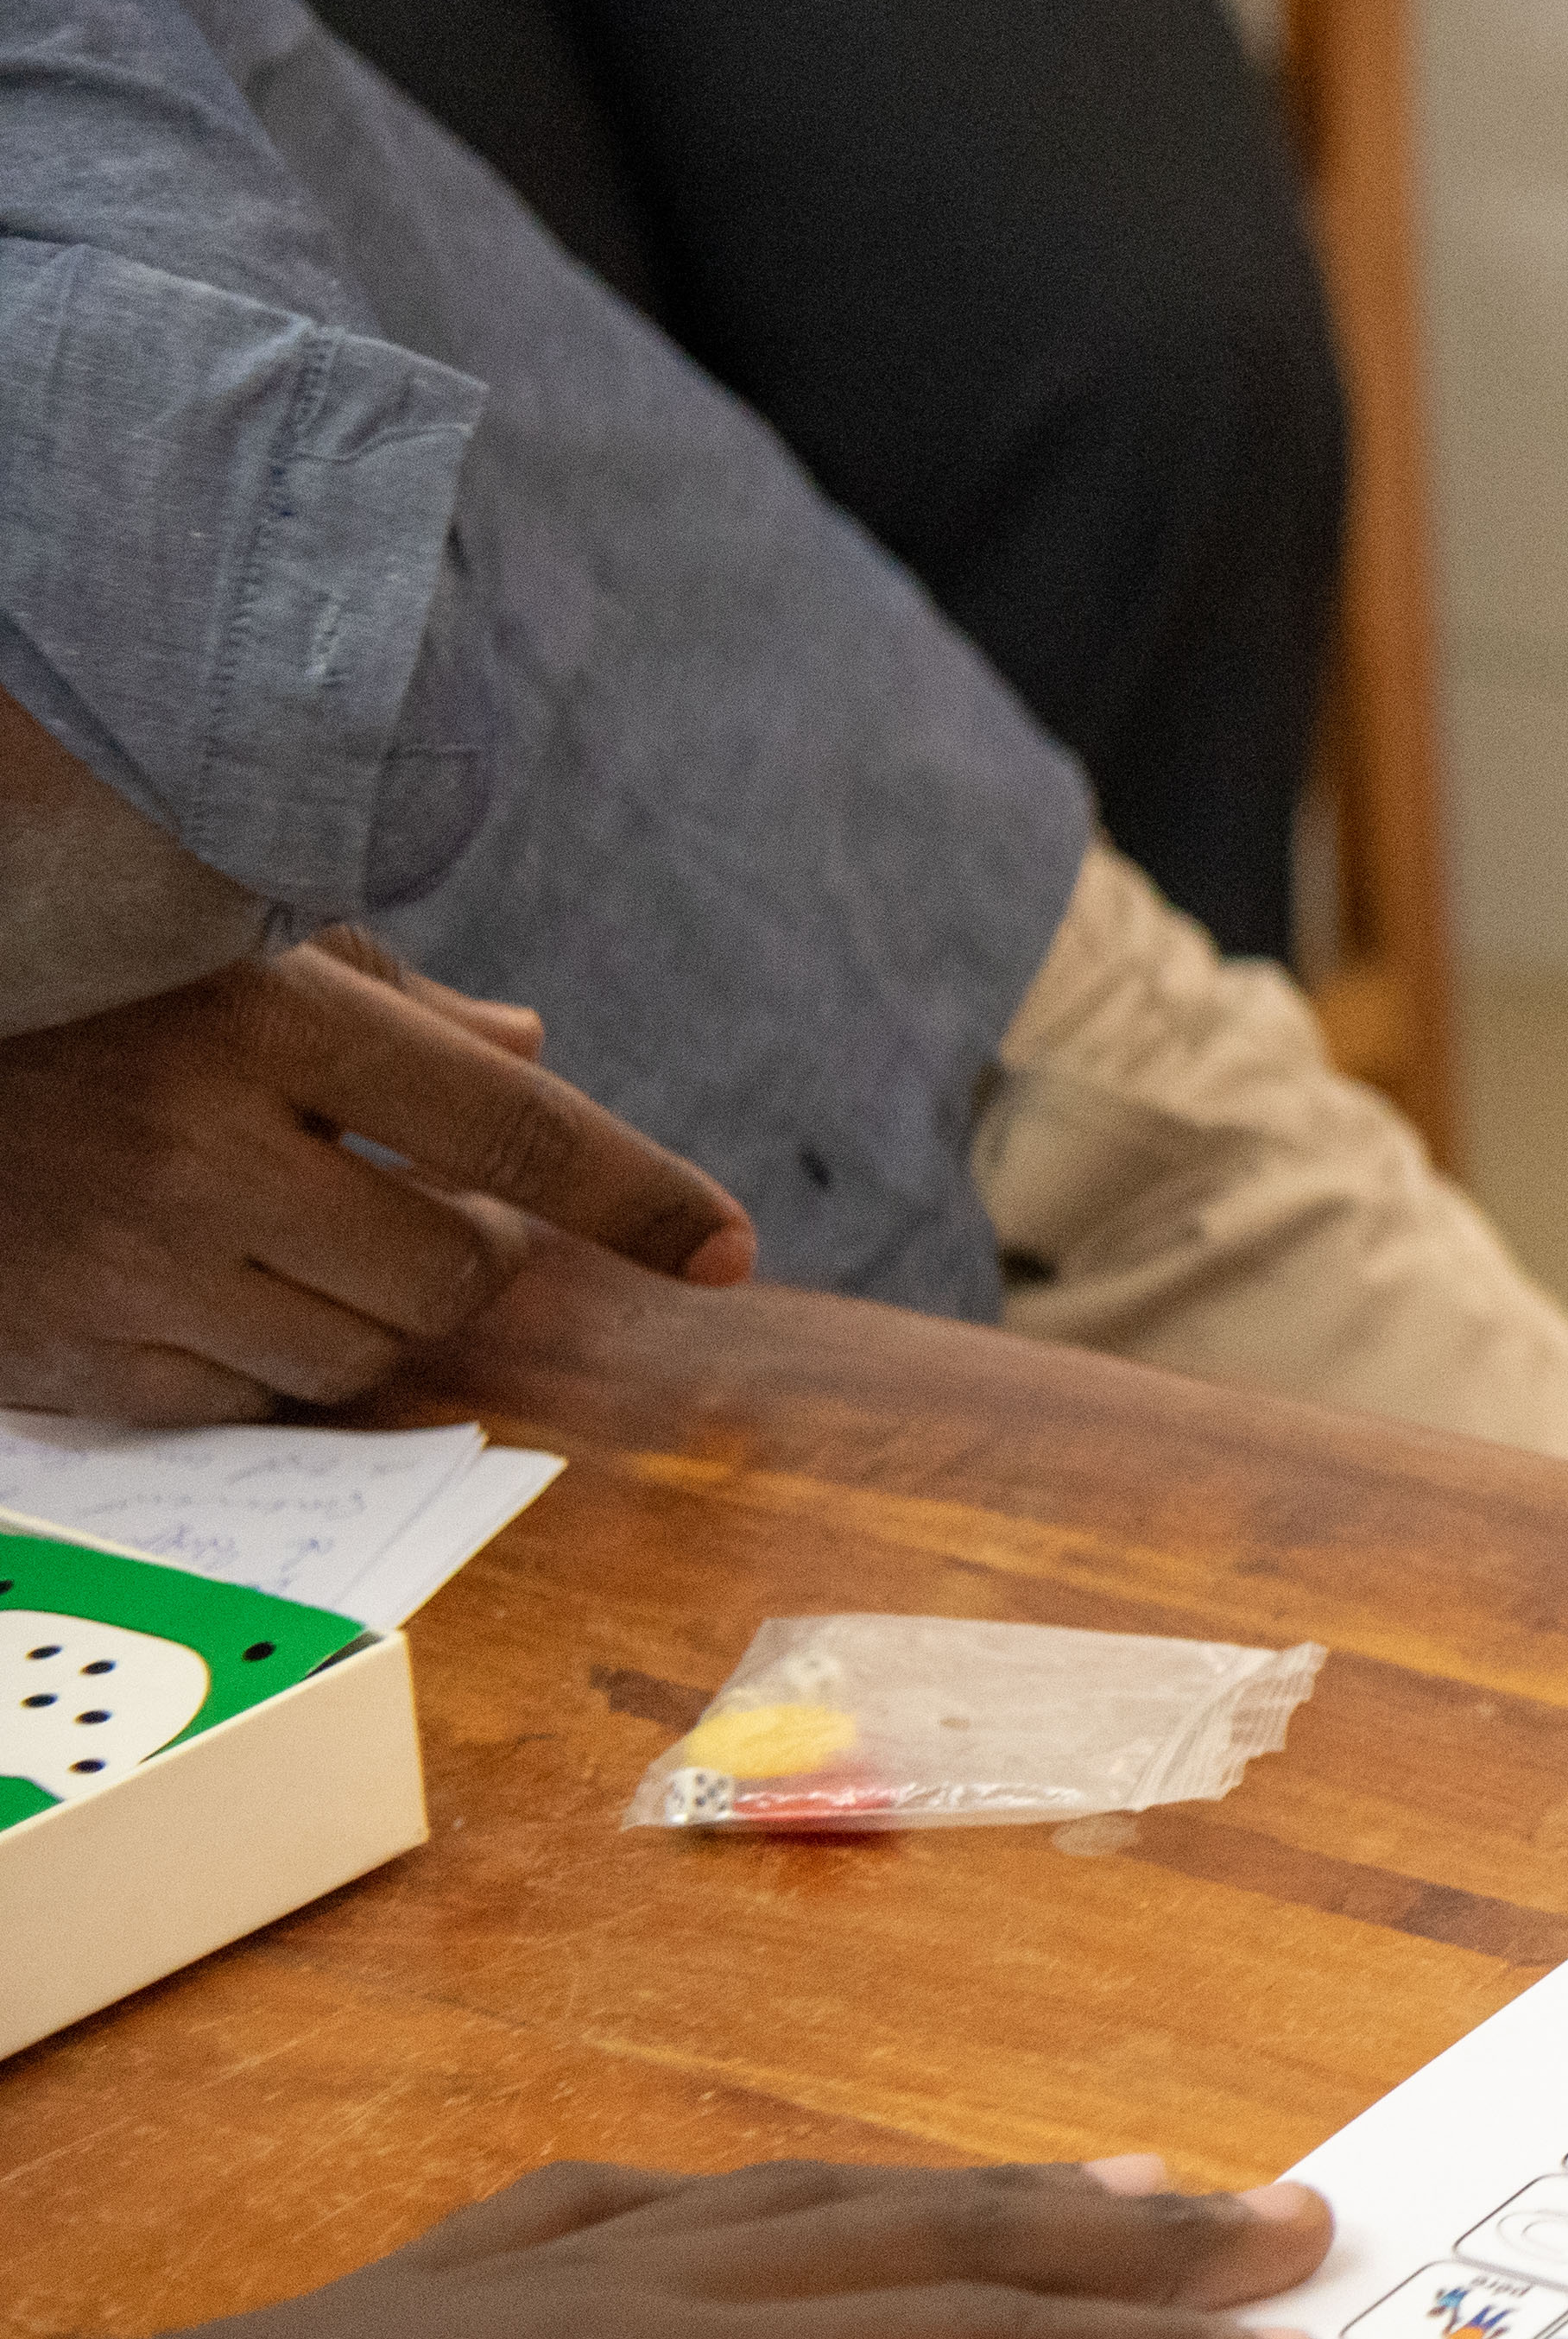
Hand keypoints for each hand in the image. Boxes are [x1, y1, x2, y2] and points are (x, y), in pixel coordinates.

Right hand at [0, 929, 754, 1422]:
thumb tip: (529, 1054)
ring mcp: (124, 1264)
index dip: (639, 1198)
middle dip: (475, 1250)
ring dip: (380, 1310)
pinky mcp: (60, 1354)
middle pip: (450, 1271)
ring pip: (357, 1357)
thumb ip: (391, 1004)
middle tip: (442, 1203)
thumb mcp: (228, 937)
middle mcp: (201, 1152)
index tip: (729, 1249)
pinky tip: (228, 1284)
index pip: (515, 1129)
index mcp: (262, 1020)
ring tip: (330, 1233)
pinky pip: (240, 1401)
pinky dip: (269, 1358)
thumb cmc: (73, 972)